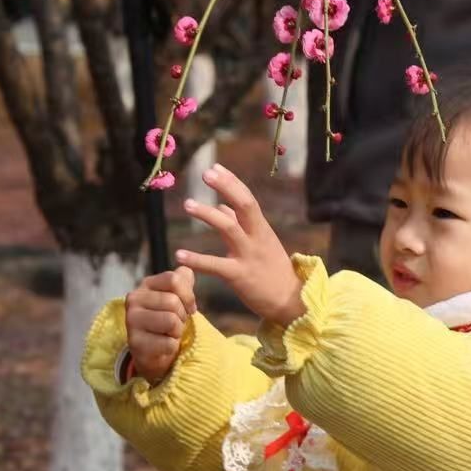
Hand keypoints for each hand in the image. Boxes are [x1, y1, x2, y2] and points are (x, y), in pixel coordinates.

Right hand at [124, 267, 197, 382]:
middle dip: (182, 316)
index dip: (188, 295)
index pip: (174, 279)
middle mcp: (134, 299)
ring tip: (168, 333)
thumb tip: (187, 267)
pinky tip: (162, 345)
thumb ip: (183, 280)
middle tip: (175, 323)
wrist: (154, 350)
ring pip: (171, 321)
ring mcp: (131, 321)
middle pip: (173, 302)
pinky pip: (168, 343)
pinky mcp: (135, 342)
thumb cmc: (168, 320)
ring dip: (177, 332)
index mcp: (146, 284)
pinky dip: (171, 347)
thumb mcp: (177, 296)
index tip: (189, 307)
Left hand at [176, 165, 305, 326]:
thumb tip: (223, 205)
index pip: (247, 198)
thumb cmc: (273, 272)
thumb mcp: (262, 244)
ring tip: (187, 204)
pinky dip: (197, 260)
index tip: (215, 167)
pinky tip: (179, 255)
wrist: (291, 302)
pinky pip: (216, 265)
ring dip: (207, 214)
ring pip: (229, 228)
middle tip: (206, 173)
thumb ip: (241, 224)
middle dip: (226, 186)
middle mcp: (257, 238)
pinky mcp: (240, 276)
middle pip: (244, 205)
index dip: (232, 182)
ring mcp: (249, 256)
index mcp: (262, 229)